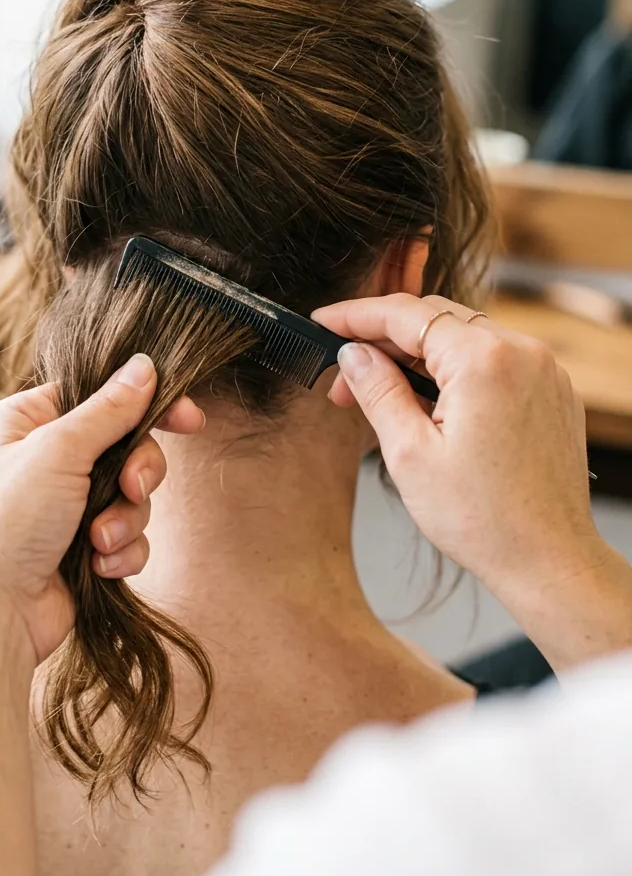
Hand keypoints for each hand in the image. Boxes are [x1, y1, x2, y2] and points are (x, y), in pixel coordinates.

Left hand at [0, 354, 202, 664]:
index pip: (99, 393)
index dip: (145, 403)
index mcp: (26, 421)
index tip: (188, 418)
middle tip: (132, 488)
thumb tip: (144, 365)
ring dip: (125, 518)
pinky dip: (120, 551)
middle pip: (125, 445)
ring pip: (131, 495)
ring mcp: (63, 506)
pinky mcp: (80, 549)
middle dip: (137, 472)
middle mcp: (44, 459)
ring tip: (99, 541)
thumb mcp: (58, 451)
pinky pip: (126, 536)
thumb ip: (109, 409)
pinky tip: (100, 568)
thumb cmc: (4, 525)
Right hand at [313, 294, 602, 599]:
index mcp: (483, 360)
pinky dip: (455, 370)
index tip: (323, 322)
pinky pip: (492, 359)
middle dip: (384, 342)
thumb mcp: (410, 454)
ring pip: (463, 337)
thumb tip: (352, 353)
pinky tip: (429, 403)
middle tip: (344, 379)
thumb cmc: (483, 519)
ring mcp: (542, 368)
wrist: (549, 560)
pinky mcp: (552, 389)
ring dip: (418, 357)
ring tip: (383, 397)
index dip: (356, 316)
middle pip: (435, 320)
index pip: (404, 315)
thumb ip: (378, 391)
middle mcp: (521, 351)